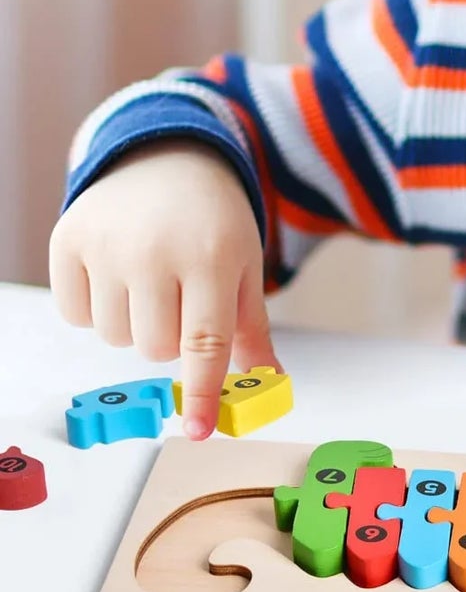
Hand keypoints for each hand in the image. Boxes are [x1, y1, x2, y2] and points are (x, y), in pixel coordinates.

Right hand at [48, 139, 276, 438]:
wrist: (167, 161)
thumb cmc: (213, 222)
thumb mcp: (244, 266)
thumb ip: (252, 330)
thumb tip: (270, 384)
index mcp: (212, 256)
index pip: (206, 341)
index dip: (204, 390)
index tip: (199, 430)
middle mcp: (156, 251)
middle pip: (156, 349)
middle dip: (172, 339)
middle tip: (182, 297)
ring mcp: (107, 245)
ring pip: (115, 338)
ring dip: (135, 324)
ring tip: (151, 279)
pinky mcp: (68, 241)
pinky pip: (77, 314)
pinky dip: (97, 306)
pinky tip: (117, 271)